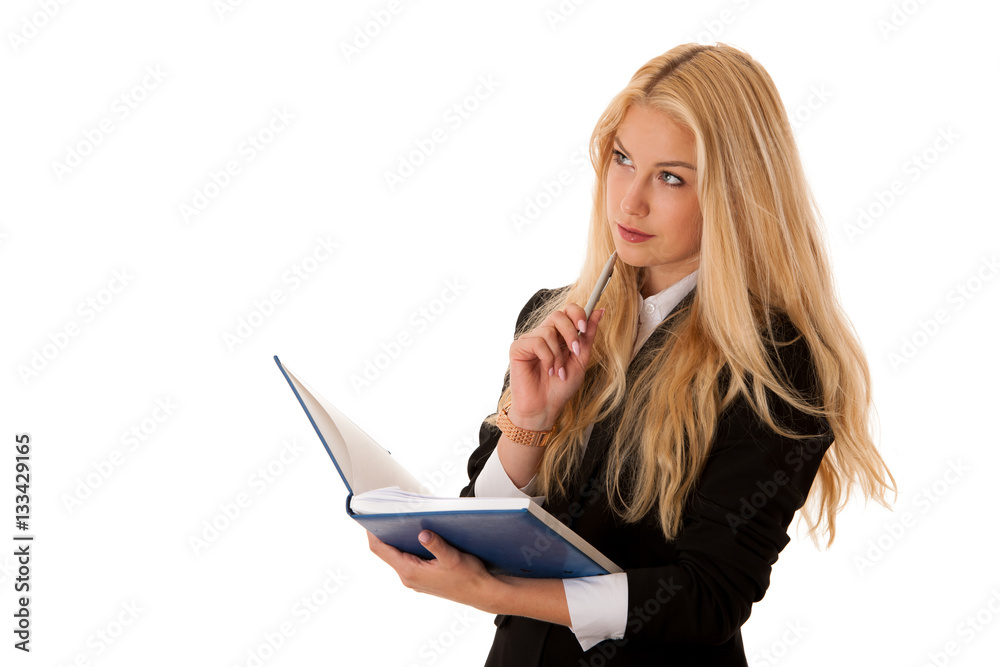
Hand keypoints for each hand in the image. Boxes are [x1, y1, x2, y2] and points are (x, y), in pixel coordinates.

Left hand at [367, 529, 500, 612]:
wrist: (482, 593)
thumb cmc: (469, 577)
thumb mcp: (453, 558)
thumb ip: (437, 545)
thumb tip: (423, 533)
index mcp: (410, 572)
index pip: (381, 550)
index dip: (372, 533)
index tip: (369, 517)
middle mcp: (408, 577)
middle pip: (387, 551)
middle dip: (385, 532)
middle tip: (386, 512)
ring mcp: (415, 579)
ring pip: (398, 555)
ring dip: (398, 539)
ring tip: (401, 520)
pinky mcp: (422, 578)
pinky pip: (408, 560)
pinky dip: (408, 546)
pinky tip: (417, 535)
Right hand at [507, 303, 605, 429]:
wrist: (545, 407)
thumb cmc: (561, 387)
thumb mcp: (581, 359)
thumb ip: (588, 336)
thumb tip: (600, 311)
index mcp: (560, 335)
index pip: (567, 310)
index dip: (577, 313)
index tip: (584, 327)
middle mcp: (544, 334)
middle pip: (558, 315)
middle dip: (570, 333)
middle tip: (574, 352)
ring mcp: (530, 340)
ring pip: (548, 331)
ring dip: (558, 355)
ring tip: (558, 371)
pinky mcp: (518, 347)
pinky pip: (537, 342)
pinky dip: (547, 358)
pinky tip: (547, 370)